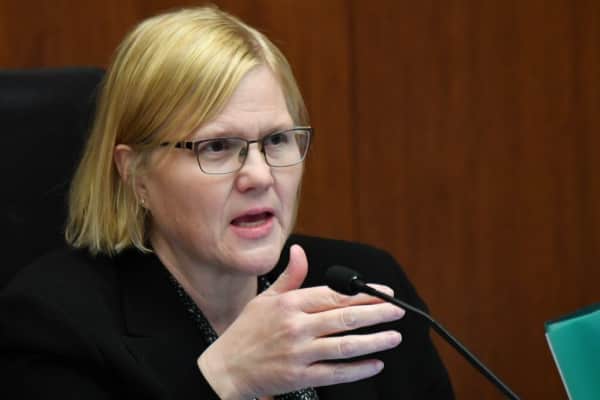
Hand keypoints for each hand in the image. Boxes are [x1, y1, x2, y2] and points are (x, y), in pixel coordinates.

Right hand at [197, 244, 404, 399]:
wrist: (225, 369)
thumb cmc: (246, 332)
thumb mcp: (265, 299)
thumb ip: (289, 277)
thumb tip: (299, 252)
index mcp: (290, 304)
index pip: (335, 296)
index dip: (364, 294)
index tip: (384, 293)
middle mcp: (296, 326)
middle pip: (345, 318)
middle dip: (377, 314)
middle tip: (398, 311)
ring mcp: (299, 353)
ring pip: (345, 345)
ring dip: (374, 341)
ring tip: (394, 336)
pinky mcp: (299, 377)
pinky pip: (335, 373)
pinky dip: (358, 369)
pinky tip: (375, 364)